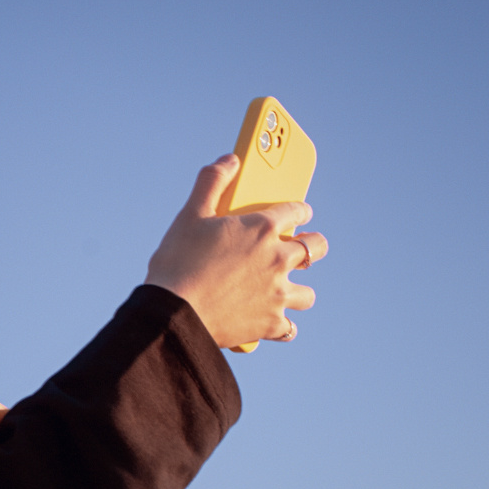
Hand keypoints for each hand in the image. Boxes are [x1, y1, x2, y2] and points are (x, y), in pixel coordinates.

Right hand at [144, 154, 328, 348]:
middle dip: (313, 244)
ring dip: (300, 289)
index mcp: (262, 228)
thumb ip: (212, 181)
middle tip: (304, 246)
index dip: (300, 210)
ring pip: (308, 293)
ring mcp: (277, 294)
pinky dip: (283, 326)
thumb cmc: (178, 262)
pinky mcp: (270, 324)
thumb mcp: (190, 214)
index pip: (296, 211)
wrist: (173, 314)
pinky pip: (289, 329)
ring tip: (289, 288)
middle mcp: (278, 260)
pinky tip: (275, 322)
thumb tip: (230, 160)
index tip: (300, 214)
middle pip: (315, 248)